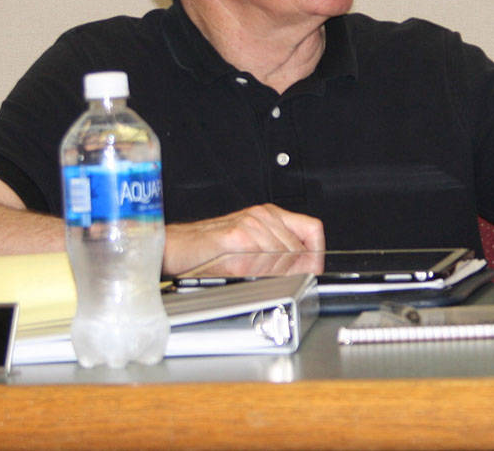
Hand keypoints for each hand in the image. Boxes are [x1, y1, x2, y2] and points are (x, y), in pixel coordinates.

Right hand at [162, 204, 324, 274]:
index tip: (314, 269)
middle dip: (290, 270)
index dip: (317, 254)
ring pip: (281, 257)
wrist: (177, 247)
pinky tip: (241, 271)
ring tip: (250, 274)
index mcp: (269, 215)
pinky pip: (260, 261)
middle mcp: (262, 216)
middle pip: (298, 249)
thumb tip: (308, 269)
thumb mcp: (250, 248)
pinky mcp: (236, 237)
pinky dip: (254, 272)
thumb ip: (280, 254)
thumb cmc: (209, 249)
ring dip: (269, 273)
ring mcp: (250, 224)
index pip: (312, 229)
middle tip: (270, 278)